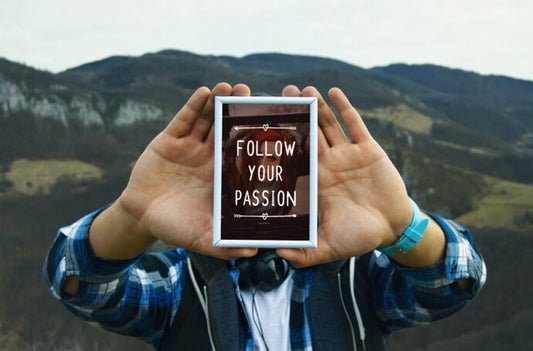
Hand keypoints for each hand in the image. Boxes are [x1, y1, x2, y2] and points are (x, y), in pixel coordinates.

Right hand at [92, 83, 256, 260]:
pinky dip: (194, 106)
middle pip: (227, 129)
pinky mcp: (170, 139)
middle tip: (254, 95)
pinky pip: (184, 119)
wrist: (139, 216)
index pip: (242, 154)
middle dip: (239, 112)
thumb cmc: (174, 227)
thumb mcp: (200, 238)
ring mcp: (191, 146)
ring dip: (219, 102)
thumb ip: (225, 245)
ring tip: (232, 86)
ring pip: (208, 119)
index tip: (273, 126)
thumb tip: (254, 252)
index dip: (255, 140)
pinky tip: (205, 91)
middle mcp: (210, 157)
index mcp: (222, 176)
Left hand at [277, 86, 412, 266]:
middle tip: (279, 95)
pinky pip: (354, 124)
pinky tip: (333, 91)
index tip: (262, 127)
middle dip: (295, 115)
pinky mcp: (367, 149)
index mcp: (314, 182)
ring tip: (302, 88)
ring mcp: (346, 155)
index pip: (292, 158)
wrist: (392, 228)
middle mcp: (326, 164)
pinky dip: (344, 108)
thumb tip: (278, 255)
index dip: (279, 143)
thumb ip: (305, 253)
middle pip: (307, 134)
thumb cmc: (358, 237)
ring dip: (316, 106)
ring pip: (327, 125)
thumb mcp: (329, 247)